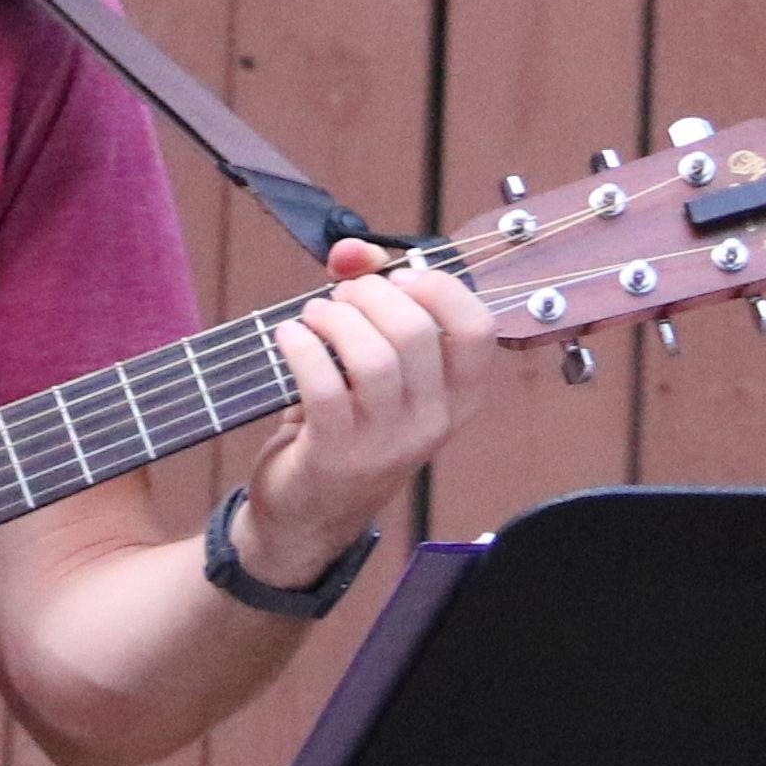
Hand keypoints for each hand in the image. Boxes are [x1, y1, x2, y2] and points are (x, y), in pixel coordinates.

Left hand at [225, 236, 496, 594]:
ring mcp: (387, 444)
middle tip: (341, 297)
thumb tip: (350, 249)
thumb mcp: (373, 368)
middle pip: (417, 331)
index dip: (438, 286)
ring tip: (314, 316)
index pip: (478, 328)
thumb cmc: (345, 425)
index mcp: (458, 397)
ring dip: (335, 319)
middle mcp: (433, 422)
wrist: (308, 516)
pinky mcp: (338, 454)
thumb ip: (367, 297)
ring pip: (374, 357)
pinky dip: (300, 346)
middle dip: (370, 294)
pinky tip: (288, 336)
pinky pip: (323, 385)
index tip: (399, 276)